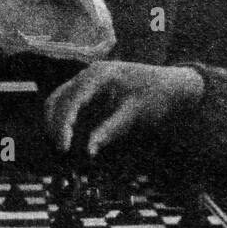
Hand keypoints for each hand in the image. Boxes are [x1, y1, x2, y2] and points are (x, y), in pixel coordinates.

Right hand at [44, 62, 204, 156]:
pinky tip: (70, 139)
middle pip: (57, 99)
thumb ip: (110, 131)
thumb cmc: (156, 96)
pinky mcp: (89, 92)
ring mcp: (86, 82)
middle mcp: (87, 75)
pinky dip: (65, 122)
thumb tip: (88, 152)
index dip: (63, 125)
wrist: (171, 87)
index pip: (71, 101)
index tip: (63, 148)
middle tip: (61, 152)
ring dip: (56, 124)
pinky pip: (68, 106)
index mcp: (97, 75)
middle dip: (55, 126)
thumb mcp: (135, 114)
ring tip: (63, 147)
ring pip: (58, 102)